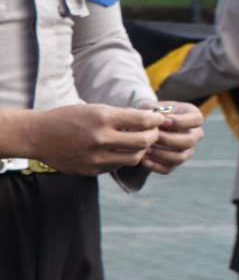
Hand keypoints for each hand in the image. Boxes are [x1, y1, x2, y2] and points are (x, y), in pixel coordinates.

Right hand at [12, 104, 164, 175]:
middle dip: (153, 137)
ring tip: (139, 143)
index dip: (156, 120)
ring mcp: (95, 157)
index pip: (143, 121)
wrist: (38, 136)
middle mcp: (100, 138)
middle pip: (143, 142)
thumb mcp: (94, 109)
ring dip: (140, 150)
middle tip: (153, 133)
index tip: (159, 119)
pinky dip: (122, 158)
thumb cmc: (68, 118)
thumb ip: (121, 115)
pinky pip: (117, 166)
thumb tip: (148, 118)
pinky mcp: (91, 170)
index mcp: (102, 118)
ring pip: (133, 158)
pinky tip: (119, 151)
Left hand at [139, 101, 204, 173]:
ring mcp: (187, 150)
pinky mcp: (176, 162)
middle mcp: (195, 134)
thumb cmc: (152, 113)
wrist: (148, 125)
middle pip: (189, 141)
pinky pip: (169, 168)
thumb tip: (152, 120)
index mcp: (193, 116)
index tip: (163, 121)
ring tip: (145, 148)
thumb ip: (153, 112)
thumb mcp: (152, 107)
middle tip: (152, 136)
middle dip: (168, 140)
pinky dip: (155, 166)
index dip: (181, 121)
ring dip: (161, 153)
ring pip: (180, 157)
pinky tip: (144, 160)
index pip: (197, 120)